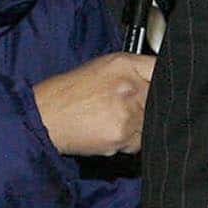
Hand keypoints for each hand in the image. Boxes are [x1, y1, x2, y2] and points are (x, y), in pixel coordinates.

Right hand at [33, 53, 154, 155]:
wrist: (46, 118)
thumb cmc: (69, 93)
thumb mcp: (102, 67)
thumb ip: (134, 70)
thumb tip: (160, 79)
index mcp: (124, 64)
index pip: (160, 69)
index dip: (162, 80)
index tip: (160, 88)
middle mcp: (129, 86)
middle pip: (160, 100)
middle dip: (147, 106)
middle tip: (125, 107)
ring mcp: (127, 113)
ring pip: (150, 124)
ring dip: (137, 126)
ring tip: (112, 119)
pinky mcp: (121, 136)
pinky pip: (137, 143)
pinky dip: (126, 141)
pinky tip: (107, 131)